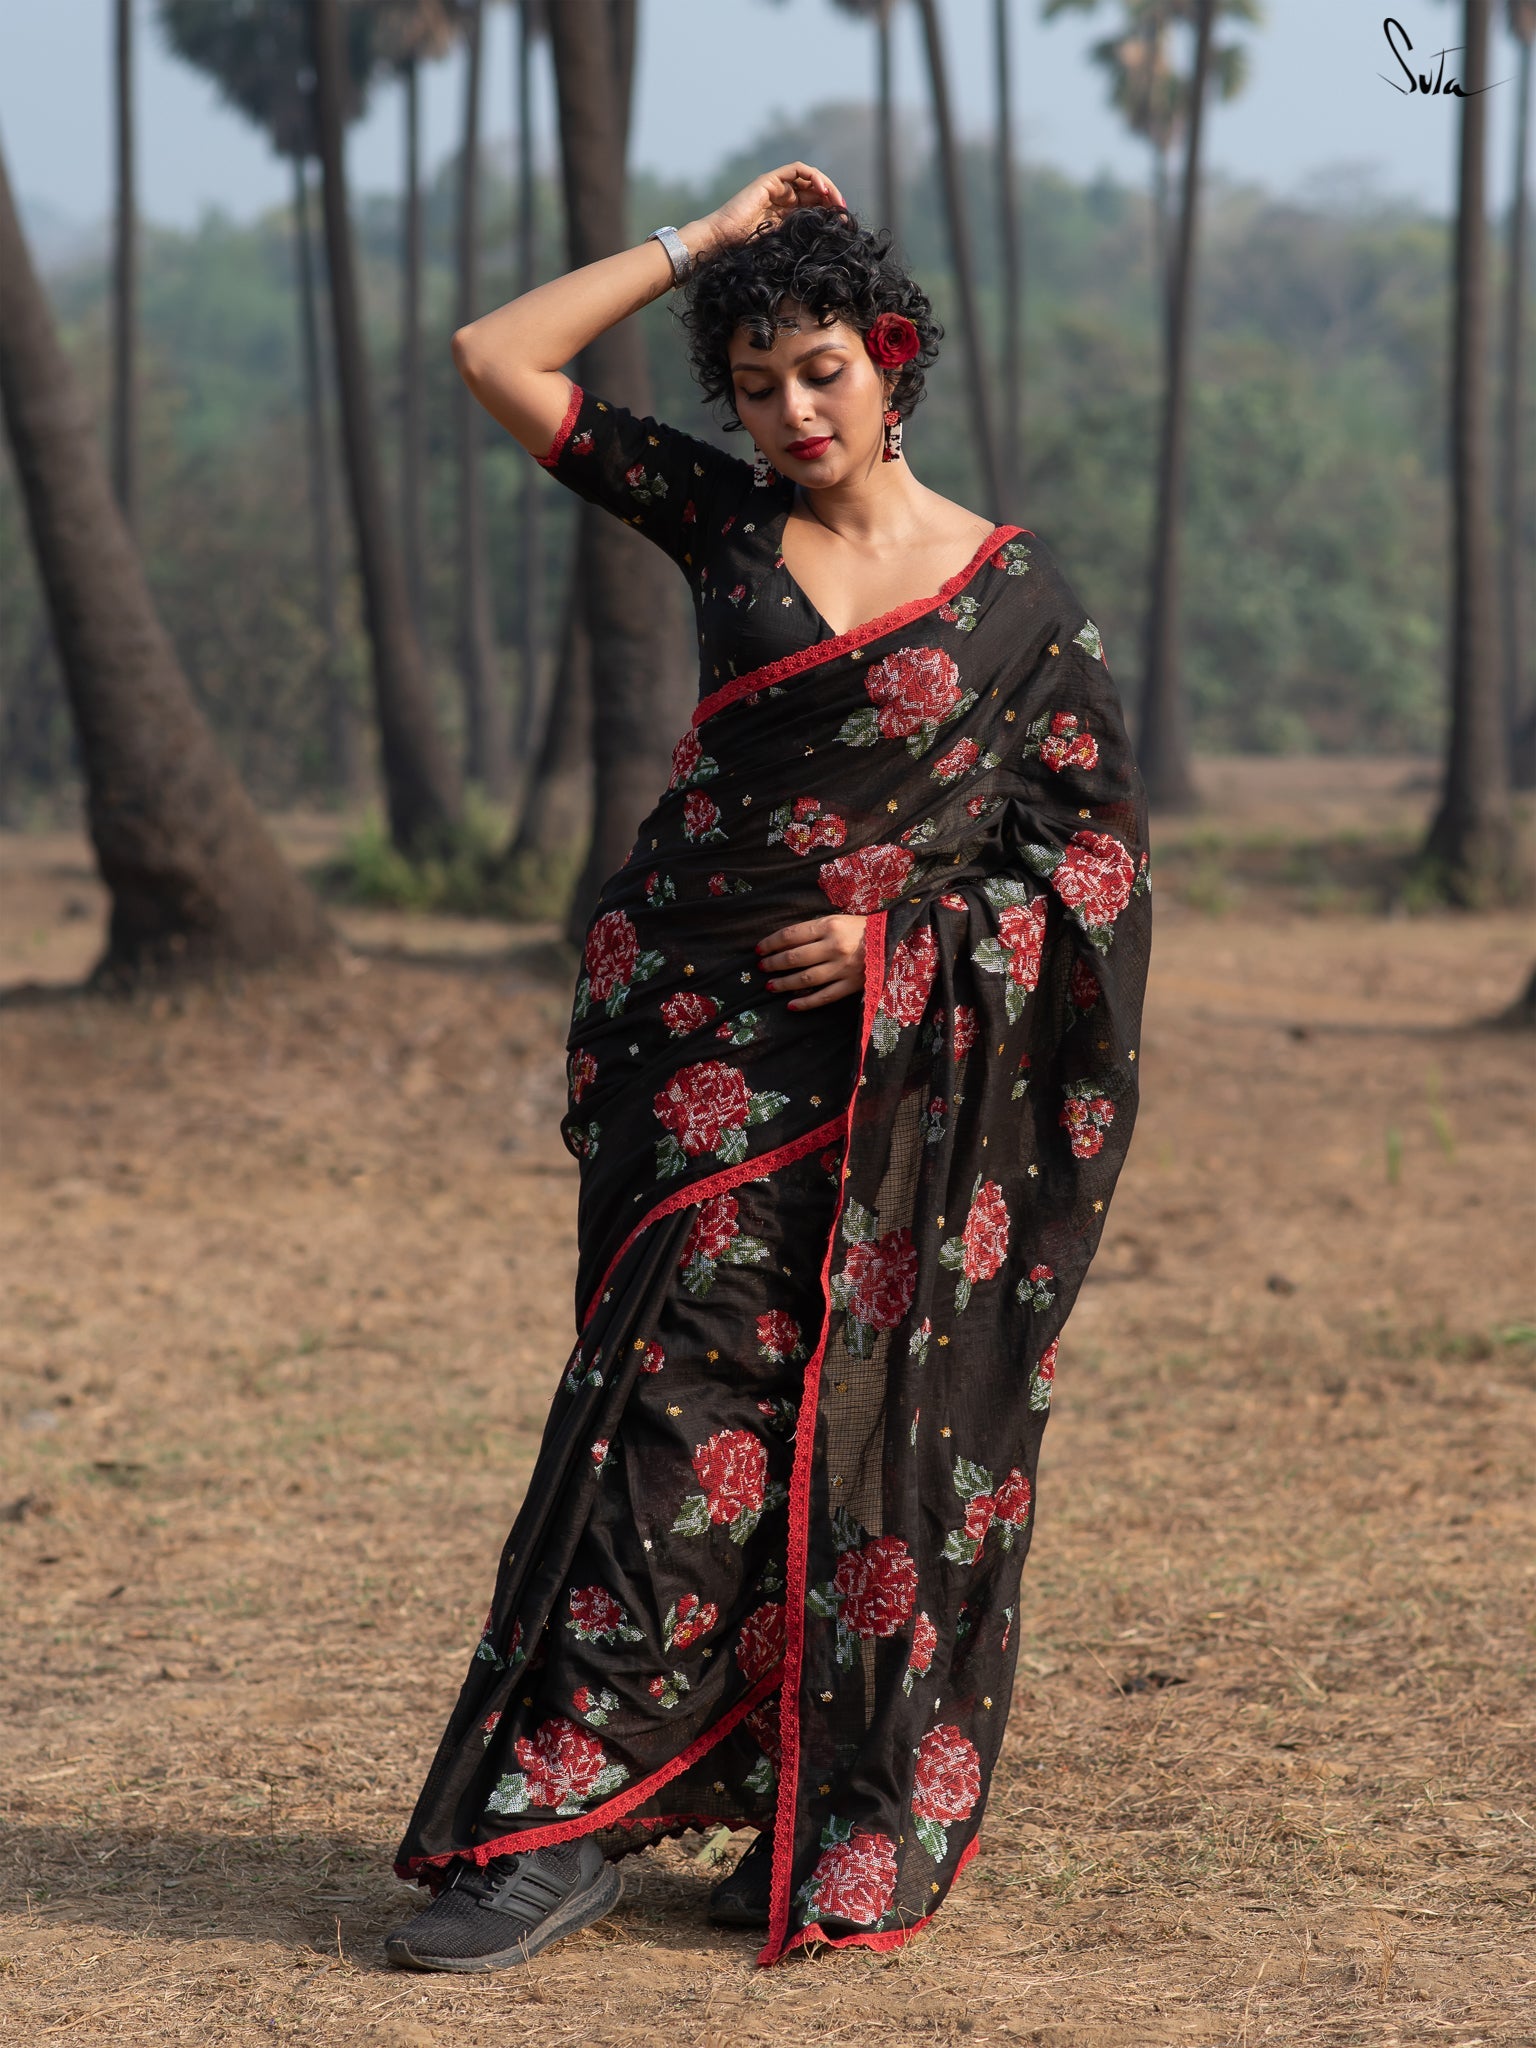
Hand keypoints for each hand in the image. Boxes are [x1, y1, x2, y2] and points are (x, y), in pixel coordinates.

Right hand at [690, 162, 848, 258]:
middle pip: (815, 190)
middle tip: (843, 210)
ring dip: (826, 186)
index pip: (814, 205)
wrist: (724, 242)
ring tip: (835, 200)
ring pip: (809, 178)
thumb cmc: (747, 251)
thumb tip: (826, 242)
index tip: (842, 222)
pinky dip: (812, 176)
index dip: (830, 210)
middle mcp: (783, 198)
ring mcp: (776, 188)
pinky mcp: (770, 180)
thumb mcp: (783, 245)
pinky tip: (822, 189)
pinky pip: (797, 170)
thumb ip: (801, 238)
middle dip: (832, 198)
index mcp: (786, 215)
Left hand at [757, 914, 866, 1010]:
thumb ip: (814, 929)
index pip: (791, 935)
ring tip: (770, 986)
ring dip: (784, 984)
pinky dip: (806, 1003)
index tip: (759, 950)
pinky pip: (824, 997)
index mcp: (829, 925)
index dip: (771, 943)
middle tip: (762, 968)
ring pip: (806, 979)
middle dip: (773, 964)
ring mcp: (842, 968)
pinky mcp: (851, 985)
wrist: (896, 940)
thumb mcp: (838, 919)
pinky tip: (791, 1005)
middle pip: (794, 958)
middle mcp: (834, 947)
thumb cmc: (863, 929)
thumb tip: (785, 942)